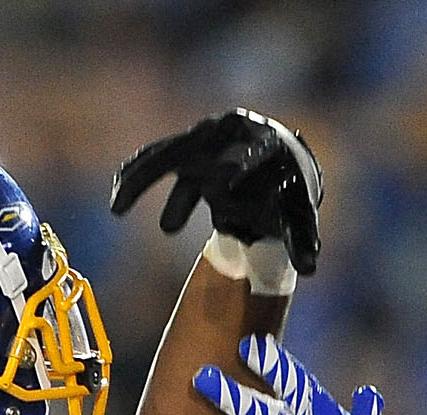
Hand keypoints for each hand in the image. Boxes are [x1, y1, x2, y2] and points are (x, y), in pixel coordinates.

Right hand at [110, 109, 324, 274]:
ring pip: (165, 155)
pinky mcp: (185, 150)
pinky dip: (135, 177)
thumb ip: (302, 238)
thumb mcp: (297, 214)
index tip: (225, 181)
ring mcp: (203, 139)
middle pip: (195, 150)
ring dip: (141, 180)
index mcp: (264, 144)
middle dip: (177, 180)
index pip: (251, 154)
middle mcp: (229, 134)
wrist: (274, 167)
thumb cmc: (287, 192)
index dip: (239, 165)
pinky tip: (116, 200)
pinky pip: (154, 160)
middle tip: (167, 219)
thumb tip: (309, 269)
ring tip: (118, 209)